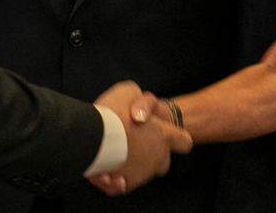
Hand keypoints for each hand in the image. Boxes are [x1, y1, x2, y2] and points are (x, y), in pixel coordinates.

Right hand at [90, 81, 191, 195]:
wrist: (90, 136)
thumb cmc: (111, 111)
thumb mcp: (128, 91)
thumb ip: (139, 101)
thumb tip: (139, 113)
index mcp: (164, 135)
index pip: (184, 142)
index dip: (176, 138)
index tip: (164, 135)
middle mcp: (157, 157)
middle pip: (164, 163)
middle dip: (153, 156)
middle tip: (133, 143)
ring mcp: (142, 173)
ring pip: (142, 173)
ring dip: (131, 165)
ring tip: (112, 152)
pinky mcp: (124, 184)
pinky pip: (122, 184)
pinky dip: (114, 179)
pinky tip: (104, 169)